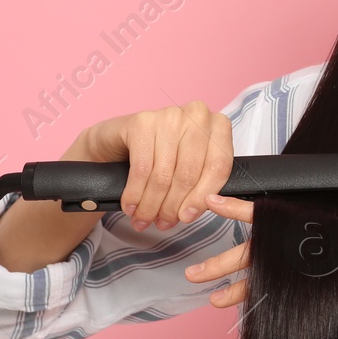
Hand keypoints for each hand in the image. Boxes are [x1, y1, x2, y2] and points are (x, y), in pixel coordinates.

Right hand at [79, 100, 233, 230]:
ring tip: (143, 220)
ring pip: (164, 174)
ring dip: (152, 205)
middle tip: (162, 223)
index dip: (202, 198)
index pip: (219, 166)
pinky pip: (141, 169)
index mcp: (217, 125)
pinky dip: (135, 194)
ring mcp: (169, 115)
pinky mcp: (142, 121)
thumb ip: (199, 185)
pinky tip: (130, 207)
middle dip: (173, 206)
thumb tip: (190, 213)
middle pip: (189, 173)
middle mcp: (197, 115)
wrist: (118, 140)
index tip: (187, 217)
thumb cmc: (161, 156)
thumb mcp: (187, 168)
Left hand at [185, 199, 337, 305]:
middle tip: (192, 273)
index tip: (210, 203)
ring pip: (263, 278)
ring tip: (209, 297)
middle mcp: (309, 240)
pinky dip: (263, 304)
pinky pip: (286, 298)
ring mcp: (315, 265)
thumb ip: (326, 227)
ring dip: (233, 289)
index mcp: (314, 218)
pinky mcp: (325, 288)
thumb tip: (305, 232)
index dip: (235, 208)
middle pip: (253, 252)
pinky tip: (244, 309)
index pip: (266, 211)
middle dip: (220, 263)